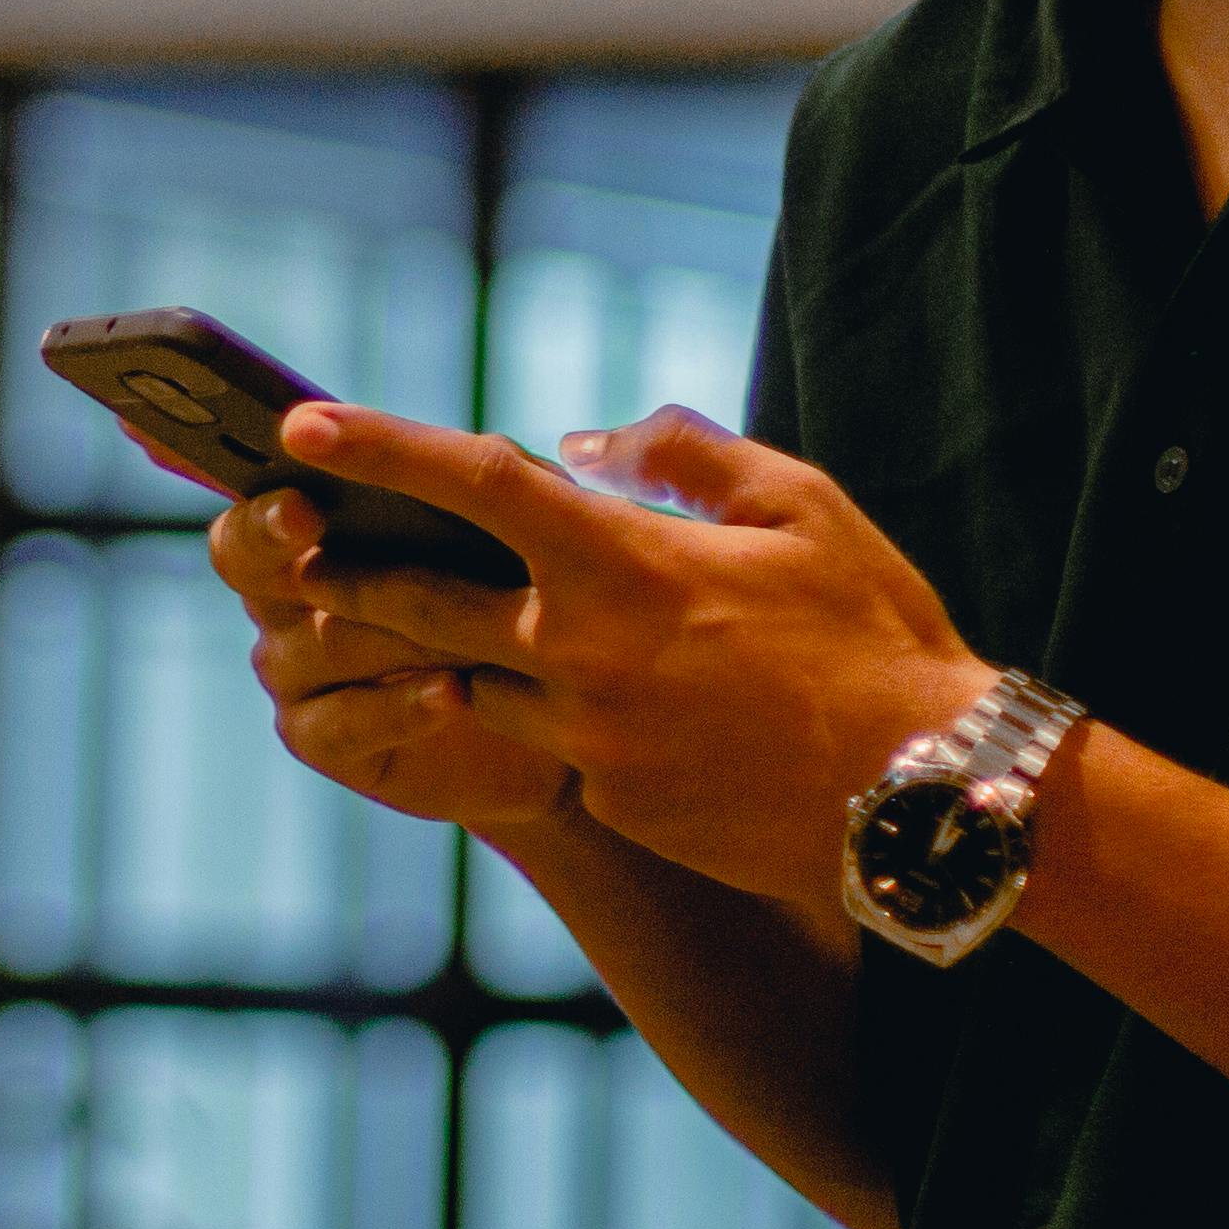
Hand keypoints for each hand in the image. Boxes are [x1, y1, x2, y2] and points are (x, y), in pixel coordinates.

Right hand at [201, 485, 581, 833]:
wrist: (553, 712)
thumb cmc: (513, 597)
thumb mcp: (501, 529)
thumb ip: (468, 482)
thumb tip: (448, 449)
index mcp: (303, 533)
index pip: (252, 508)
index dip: (265, 502)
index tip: (299, 489)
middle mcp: (280, 599)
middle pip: (248, 564)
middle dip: (275, 536)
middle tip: (309, 518)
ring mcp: (292, 673)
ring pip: (322, 640)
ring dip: (396, 628)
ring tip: (465, 623)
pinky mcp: (320, 738)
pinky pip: (344, 722)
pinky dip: (402, 705)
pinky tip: (455, 692)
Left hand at [259, 399, 988, 909]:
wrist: (927, 798)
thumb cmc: (874, 633)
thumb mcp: (798, 504)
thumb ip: (681, 456)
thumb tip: (584, 445)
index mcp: (621, 563)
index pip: (470, 481)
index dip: (377, 445)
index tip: (301, 424)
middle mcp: (580, 655)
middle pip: (420, 603)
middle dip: (350, 574)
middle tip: (301, 554)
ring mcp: (588, 741)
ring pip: (479, 685)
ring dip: (454, 654)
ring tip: (432, 623)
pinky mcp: (613, 804)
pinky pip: (554, 748)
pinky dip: (555, 716)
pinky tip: (609, 707)